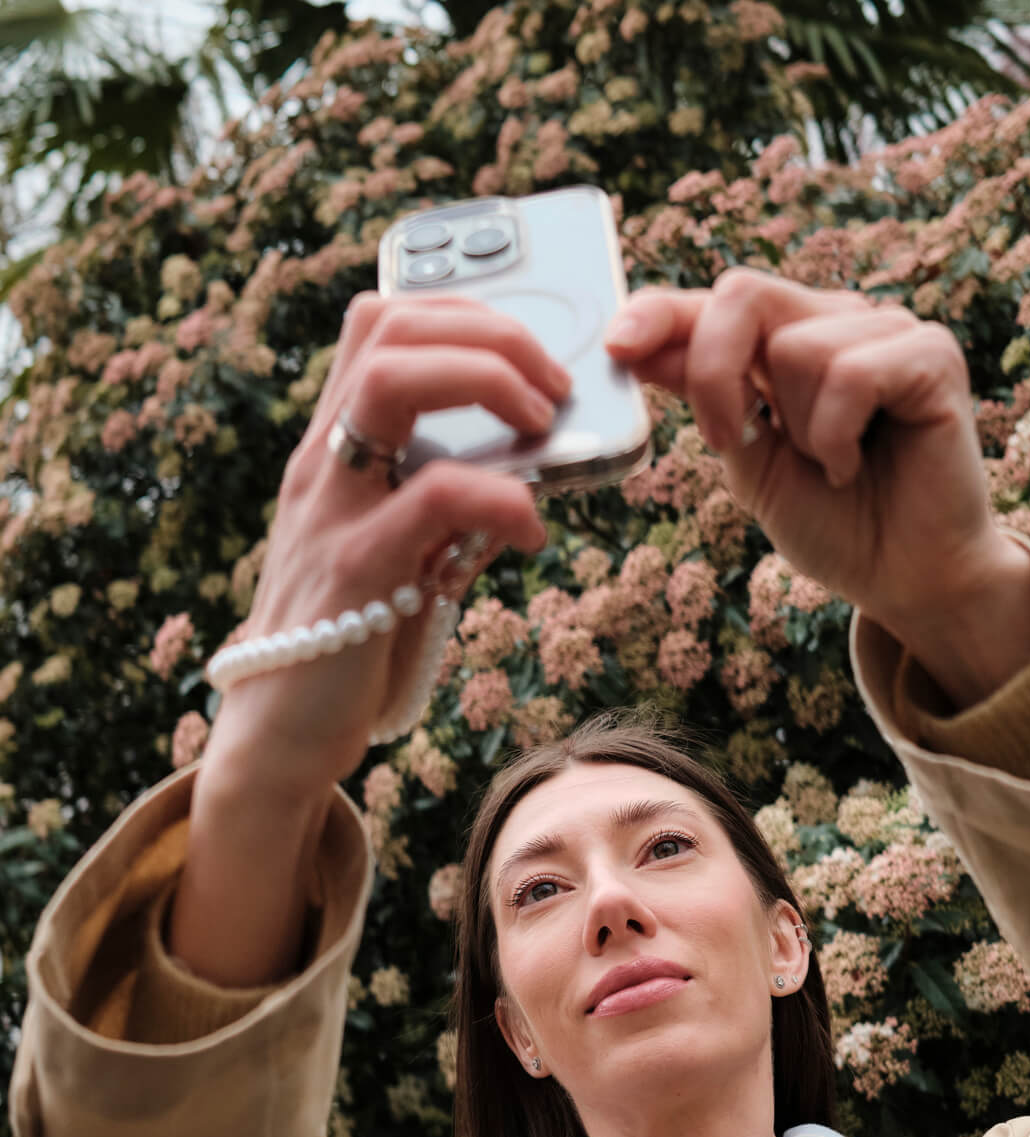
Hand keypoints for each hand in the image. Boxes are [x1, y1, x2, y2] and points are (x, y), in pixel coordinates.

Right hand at [204, 292, 568, 800]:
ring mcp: (330, 511)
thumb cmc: (347, 645)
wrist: (278, 736)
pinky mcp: (353, 573)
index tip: (529, 353)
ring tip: (546, 426)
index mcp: (332, 452)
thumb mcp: (403, 562)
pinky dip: (502, 498)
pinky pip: (431, 498)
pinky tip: (533, 531)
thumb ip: (451, 516)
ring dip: (489, 380)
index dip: (462, 312)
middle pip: (389, 327)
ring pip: (393, 381)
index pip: (381, 324)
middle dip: (491, 333)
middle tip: (555, 387)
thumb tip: (525, 481)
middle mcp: (322, 464)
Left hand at [606, 271, 1029, 700]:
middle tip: (732, 440)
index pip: (719, 303)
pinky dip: (839, 436)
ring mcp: (889, 331)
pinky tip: (858, 465)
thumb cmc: (834, 525)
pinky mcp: (932, 355)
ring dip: (802, 430)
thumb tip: (636, 345)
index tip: (617, 348)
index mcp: (791, 341)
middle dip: (717, 373)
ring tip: (836, 465)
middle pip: (746, 296)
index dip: (663, 313)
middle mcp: (839, 321)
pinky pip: (852, 374)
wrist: (903, 579)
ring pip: (798, 348)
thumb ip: (707, 397)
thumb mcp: (749, 461)